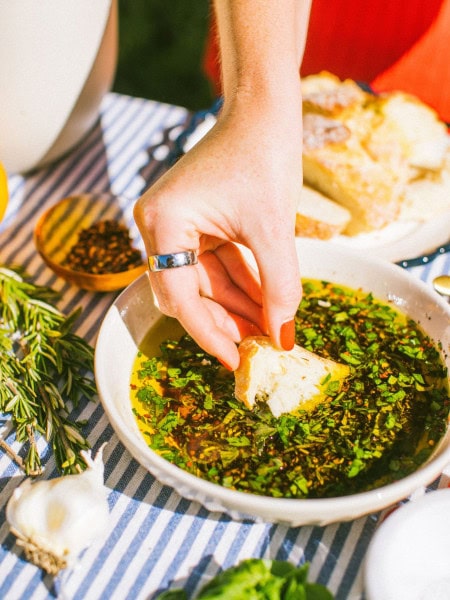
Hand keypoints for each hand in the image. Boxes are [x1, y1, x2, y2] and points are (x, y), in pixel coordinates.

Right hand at [134, 92, 302, 369]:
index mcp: (163, 221)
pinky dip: (240, 283)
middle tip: (259, 346)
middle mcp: (159, 225)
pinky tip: (266, 303)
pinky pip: (215, 264)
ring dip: (237, 305)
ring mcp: (176, 224)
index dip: (208, 333)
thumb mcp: (274, 227)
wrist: (263, 109)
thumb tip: (282, 337)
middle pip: (188, 293)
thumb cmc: (264, 154)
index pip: (179, 296)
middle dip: (226, 320)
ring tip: (271, 329)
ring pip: (204, 283)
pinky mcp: (195, 222)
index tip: (236, 361)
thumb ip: (279, 285)